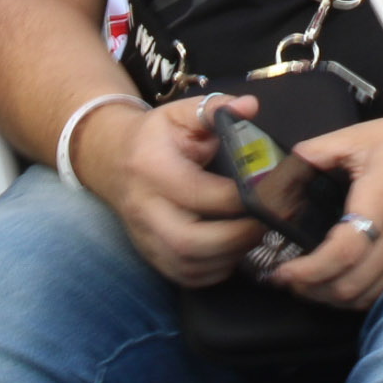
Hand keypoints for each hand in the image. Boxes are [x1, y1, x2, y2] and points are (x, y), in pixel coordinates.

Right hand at [73, 94, 263, 288]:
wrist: (112, 160)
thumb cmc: (155, 137)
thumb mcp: (180, 114)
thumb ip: (216, 109)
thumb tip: (250, 106)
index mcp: (153, 168)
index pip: (200, 193)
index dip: (241, 197)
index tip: (271, 191)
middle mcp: (144, 208)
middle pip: (190, 242)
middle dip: (237, 238)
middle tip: (269, 223)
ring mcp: (145, 238)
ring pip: (189, 266)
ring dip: (230, 256)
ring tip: (256, 235)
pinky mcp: (151, 256)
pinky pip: (186, 277)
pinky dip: (216, 270)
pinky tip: (234, 250)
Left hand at [273, 110, 382, 310]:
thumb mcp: (368, 135)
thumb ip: (323, 149)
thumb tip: (290, 161)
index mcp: (380, 203)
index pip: (340, 255)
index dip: (307, 271)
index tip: (283, 271)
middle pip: (350, 288)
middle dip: (313, 291)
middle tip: (290, 280)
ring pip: (368, 297)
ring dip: (335, 298)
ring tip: (312, 284)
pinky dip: (361, 296)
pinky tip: (346, 281)